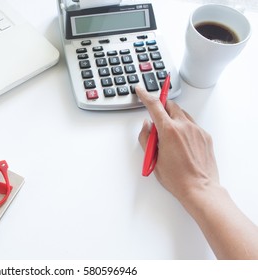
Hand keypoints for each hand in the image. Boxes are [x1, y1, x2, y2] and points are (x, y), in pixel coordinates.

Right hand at [136, 87, 219, 201]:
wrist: (200, 189)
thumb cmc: (176, 178)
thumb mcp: (153, 158)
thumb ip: (146, 138)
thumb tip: (146, 125)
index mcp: (169, 131)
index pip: (154, 106)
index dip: (146, 96)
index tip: (141, 90)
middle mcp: (184, 126)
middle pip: (171, 106)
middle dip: (161, 107)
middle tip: (156, 118)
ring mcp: (197, 130)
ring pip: (182, 114)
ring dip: (173, 117)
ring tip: (168, 134)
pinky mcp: (205, 136)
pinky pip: (192, 124)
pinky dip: (184, 127)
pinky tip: (181, 142)